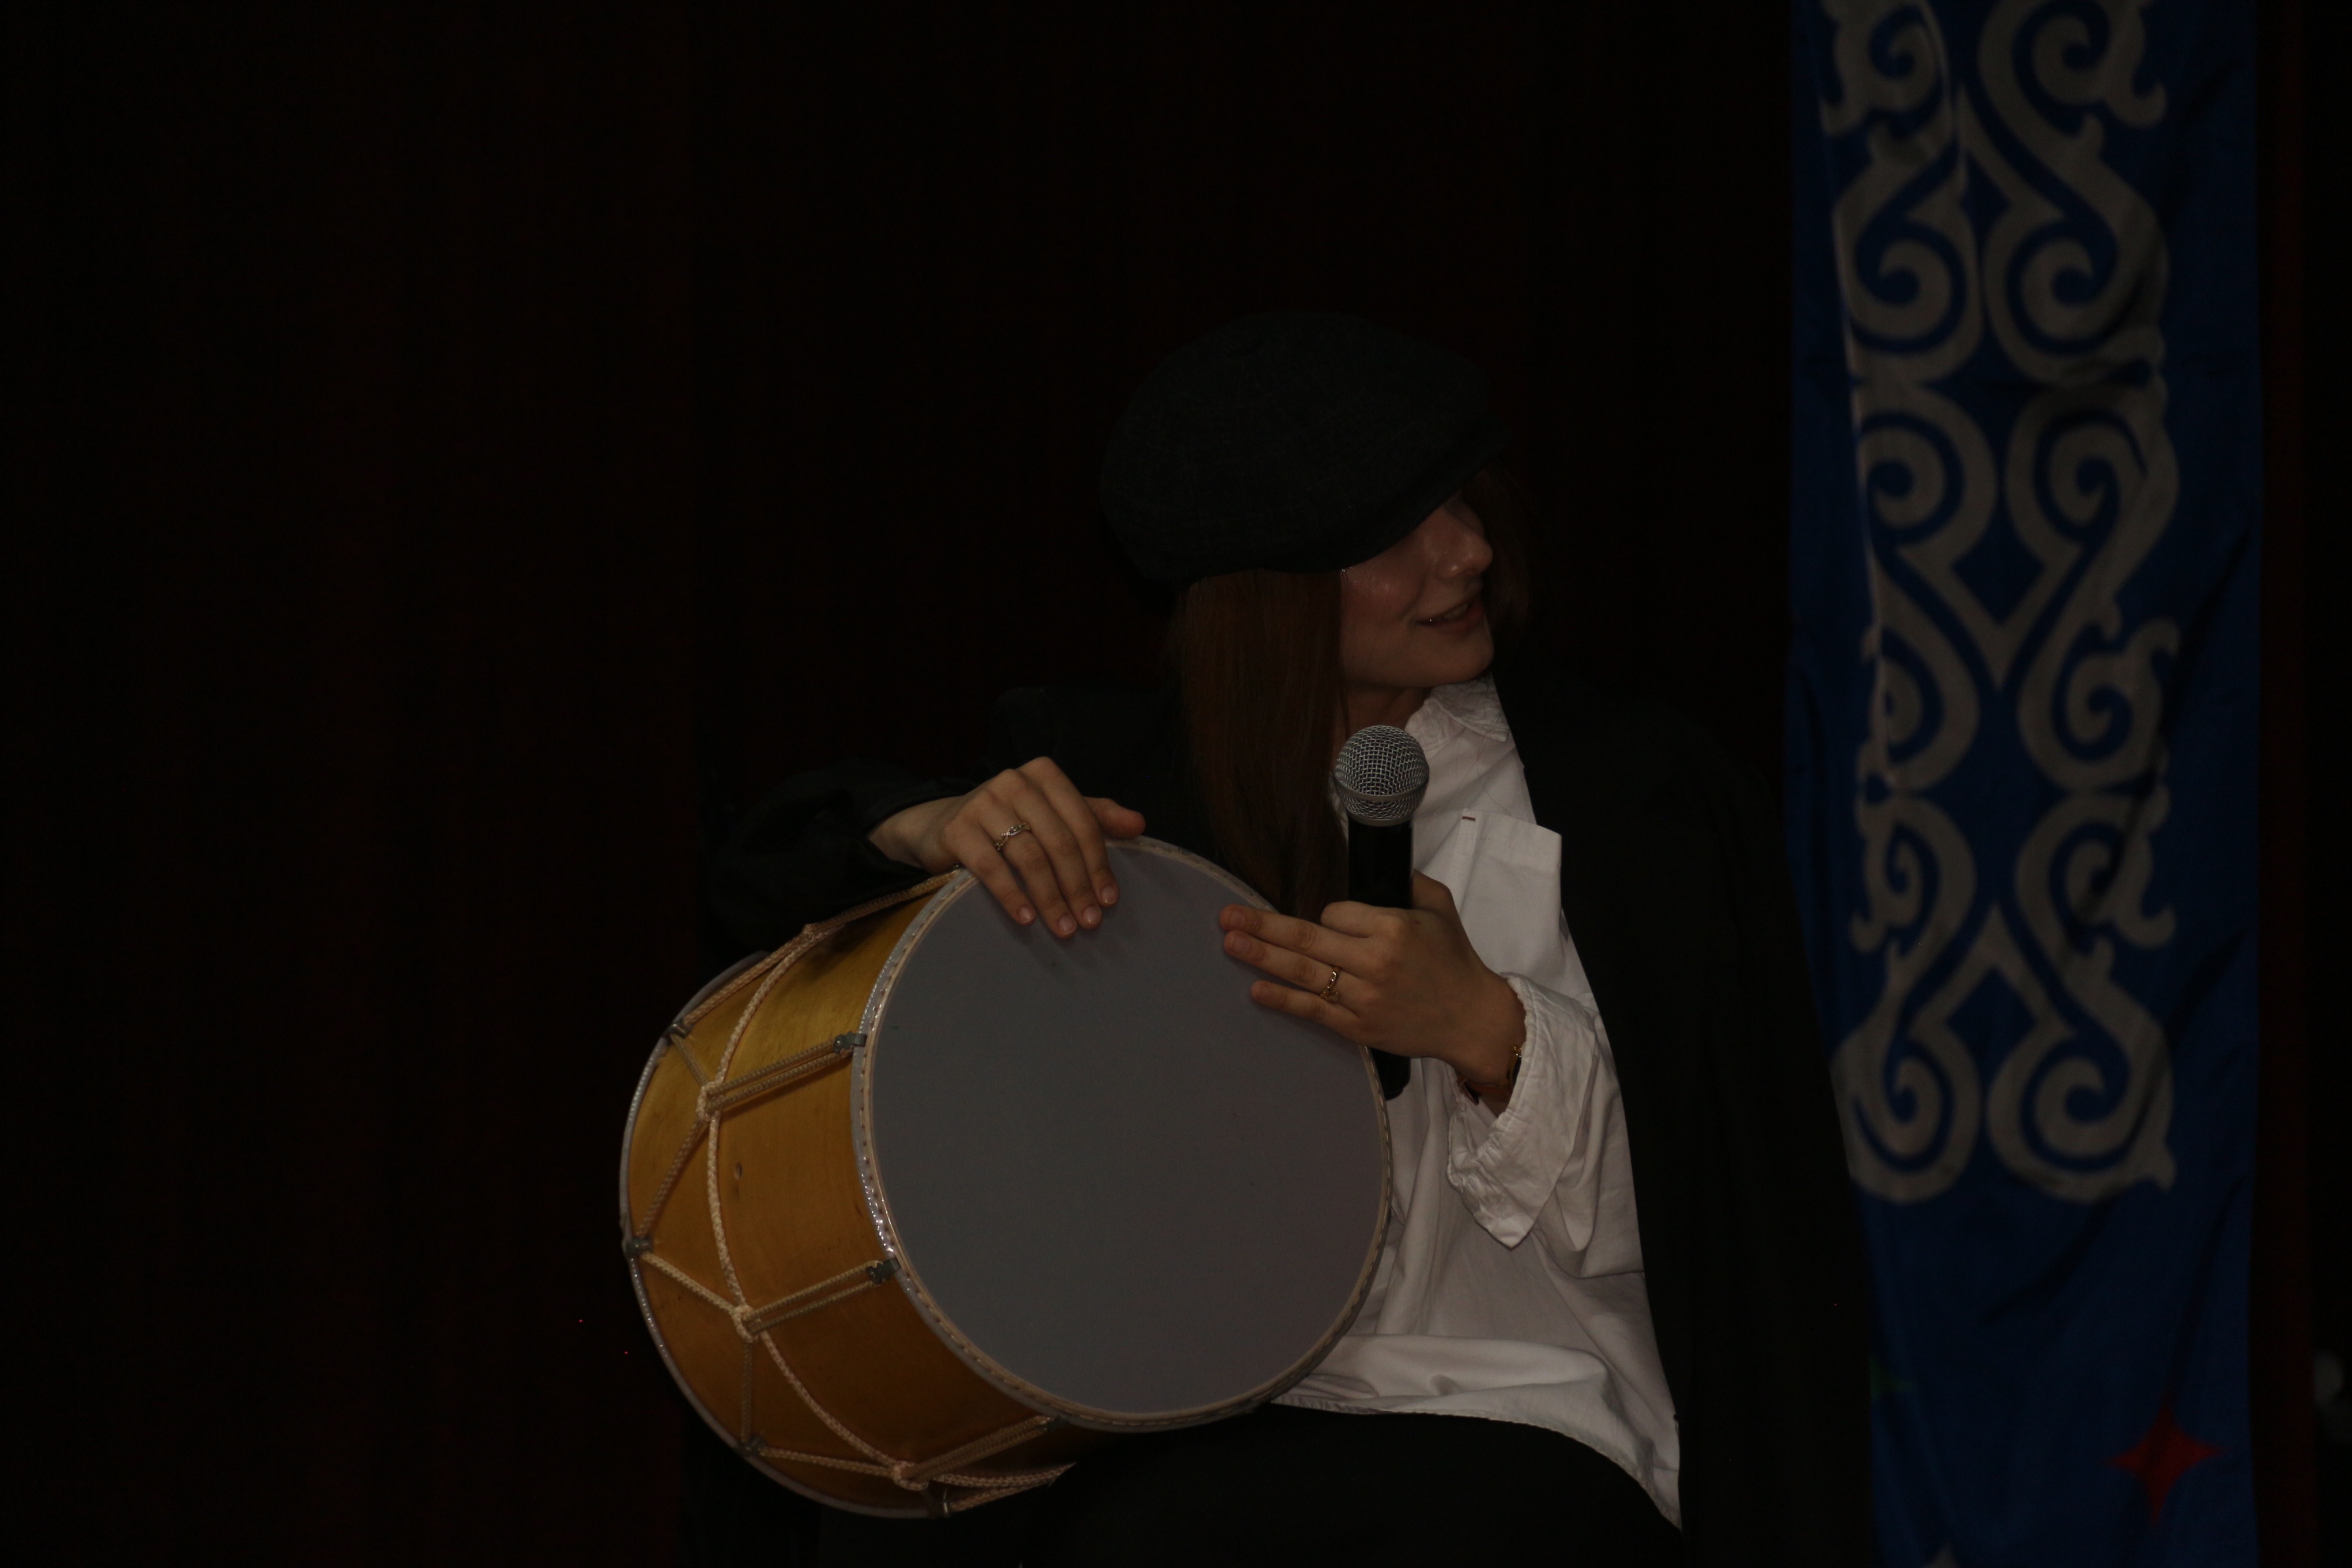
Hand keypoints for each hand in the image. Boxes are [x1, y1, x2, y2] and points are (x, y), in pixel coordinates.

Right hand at [869, 757, 1144, 937]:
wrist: (944, 825)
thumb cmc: (1011, 820)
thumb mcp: (1054, 813)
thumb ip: (1096, 816)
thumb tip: (1140, 824)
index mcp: (1045, 774)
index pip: (1083, 822)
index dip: (1099, 864)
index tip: (1109, 901)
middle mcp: (1014, 780)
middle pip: (1058, 841)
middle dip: (1077, 887)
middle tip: (1088, 922)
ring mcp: (983, 802)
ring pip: (1028, 856)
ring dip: (1050, 897)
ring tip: (1063, 927)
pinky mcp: (957, 828)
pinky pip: (990, 867)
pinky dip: (1011, 895)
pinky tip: (1026, 918)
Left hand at [1219, 871, 1523, 1089]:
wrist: (1471, 1018)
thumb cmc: (1455, 959)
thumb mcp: (1441, 907)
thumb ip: (1409, 882)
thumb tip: (1376, 864)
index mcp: (1392, 927)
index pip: (1336, 912)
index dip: (1329, 914)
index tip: (1334, 921)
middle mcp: (1374, 961)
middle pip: (1307, 938)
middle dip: (1263, 925)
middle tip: (1227, 916)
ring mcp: (1363, 997)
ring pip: (1303, 972)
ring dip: (1262, 956)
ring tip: (1230, 943)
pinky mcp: (1358, 1027)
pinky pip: (1313, 1010)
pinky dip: (1283, 999)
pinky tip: (1256, 989)